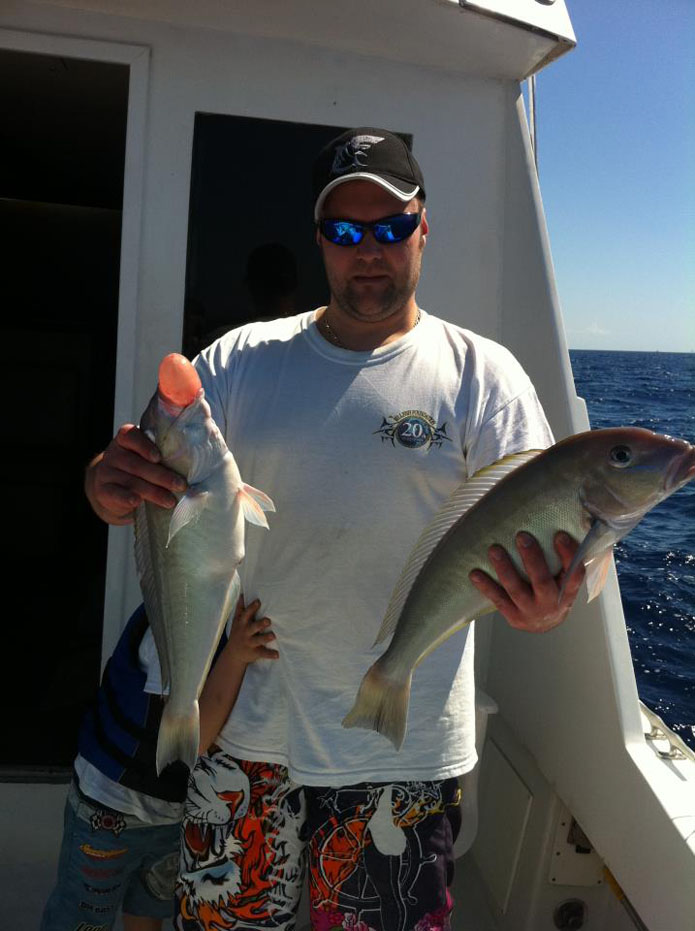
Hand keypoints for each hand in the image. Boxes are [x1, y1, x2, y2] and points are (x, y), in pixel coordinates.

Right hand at [84, 424, 186, 524]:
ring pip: (131, 481)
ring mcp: (106, 472)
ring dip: (153, 492)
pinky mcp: (102, 490)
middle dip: (161, 476)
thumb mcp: (146, 459)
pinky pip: (115, 494)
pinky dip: (126, 498)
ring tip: (170, 501)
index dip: (145, 446)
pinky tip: (137, 502)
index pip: (131, 436)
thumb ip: (165, 459)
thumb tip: (201, 474)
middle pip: (137, 464)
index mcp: (126, 439)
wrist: (107, 488)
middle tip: (181, 485)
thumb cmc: (138, 471)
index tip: (159, 457)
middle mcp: (114, 453)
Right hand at [227, 596, 278, 662]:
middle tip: (268, 620)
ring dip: (265, 638)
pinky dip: (270, 654)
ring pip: (258, 640)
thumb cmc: (238, 633)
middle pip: (252, 627)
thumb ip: (240, 608)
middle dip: (260, 624)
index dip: (252, 608)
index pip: (246, 614)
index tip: (258, 602)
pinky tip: (277, 654)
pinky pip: (263, 653)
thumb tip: (242, 594)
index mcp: (242, 624)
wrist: (233, 654)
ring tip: (273, 635)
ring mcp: (250, 643)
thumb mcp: (237, 621)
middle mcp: (245, 633)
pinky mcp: (254, 652)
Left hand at [469, 531, 584, 632]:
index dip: (569, 555)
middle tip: (522, 536)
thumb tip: (561, 522)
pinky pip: (498, 600)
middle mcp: (551, 603)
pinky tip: (475, 574)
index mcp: (568, 592)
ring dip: (504, 569)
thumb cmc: (554, 592)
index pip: (575, 574)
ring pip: (516, 590)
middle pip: (542, 581)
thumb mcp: (563, 579)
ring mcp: (531, 612)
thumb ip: (562, 558)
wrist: (545, 625)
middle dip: (532, 559)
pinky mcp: (513, 617)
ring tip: (494, 550)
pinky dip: (486, 586)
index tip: (560, 535)